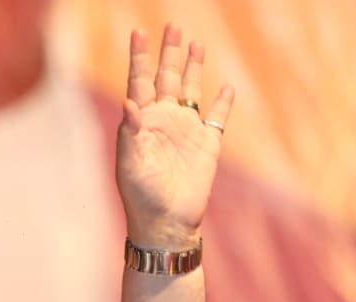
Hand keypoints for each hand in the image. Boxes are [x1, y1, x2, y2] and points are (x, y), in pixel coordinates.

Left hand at [115, 24, 233, 246]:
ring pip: (191, 90)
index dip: (140, 57)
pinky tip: (226, 87)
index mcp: (142, 122)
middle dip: (169, 52)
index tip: (138, 32)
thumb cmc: (141, 196)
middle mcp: (164, 121)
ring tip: (195, 43)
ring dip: (193, 68)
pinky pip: (218, 117)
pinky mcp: (208, 144)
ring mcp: (186, 131)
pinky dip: (223, 102)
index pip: (140, 81)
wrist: (166, 222)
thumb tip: (129, 101)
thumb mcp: (130, 164)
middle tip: (171, 25)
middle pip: (167, 78)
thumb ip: (130, 132)